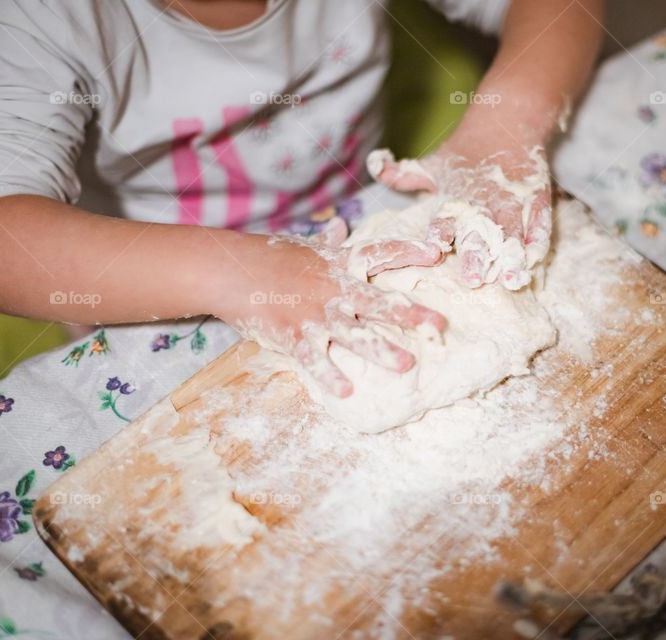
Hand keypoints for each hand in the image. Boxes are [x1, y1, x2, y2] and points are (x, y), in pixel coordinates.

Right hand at [215, 219, 445, 396]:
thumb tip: (341, 223)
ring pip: (353, 333)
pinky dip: (328, 374)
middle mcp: (332, 290)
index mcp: (339, 265)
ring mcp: (313, 314)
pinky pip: (313, 357)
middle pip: (378, 302)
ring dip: (380, 350)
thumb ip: (328, 242)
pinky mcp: (291, 335)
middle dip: (409, 314)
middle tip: (438, 325)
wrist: (227, 270)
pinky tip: (346, 391)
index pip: (379, 253)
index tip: (436, 253)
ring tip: (405, 364)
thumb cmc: (268, 257)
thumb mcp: (304, 247)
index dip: (408, 252)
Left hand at [367, 136, 550, 289]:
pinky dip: (538, 240)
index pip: (444, 219)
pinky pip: (540, 222)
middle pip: (478, 233)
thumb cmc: (463, 152)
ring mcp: (513, 201)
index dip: (439, 233)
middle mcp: (483, 202)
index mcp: (455, 197)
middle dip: (476, 256)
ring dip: (511, 258)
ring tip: (511, 280)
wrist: (508, 120)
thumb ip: (401, 173)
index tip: (434, 249)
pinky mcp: (537, 198)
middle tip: (473, 280)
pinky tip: (535, 260)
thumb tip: (373, 162)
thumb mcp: (431, 164)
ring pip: (512, 233)